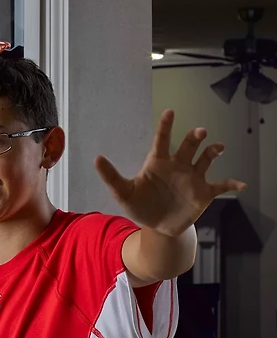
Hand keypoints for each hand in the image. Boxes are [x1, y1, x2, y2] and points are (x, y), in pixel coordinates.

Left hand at [95, 109, 246, 236]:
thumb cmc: (140, 205)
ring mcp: (192, 178)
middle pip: (187, 146)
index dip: (166, 126)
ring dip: (212, 152)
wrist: (158, 226)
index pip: (162, 139)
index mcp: (158, 162)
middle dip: (194, 137)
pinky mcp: (203, 193)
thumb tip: (96, 159)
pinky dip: (231, 184)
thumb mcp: (123, 192)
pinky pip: (220, 185)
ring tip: (217, 148)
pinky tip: (240, 184)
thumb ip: (111, 176)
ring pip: (205, 159)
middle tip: (199, 131)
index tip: (169, 112)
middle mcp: (177, 166)